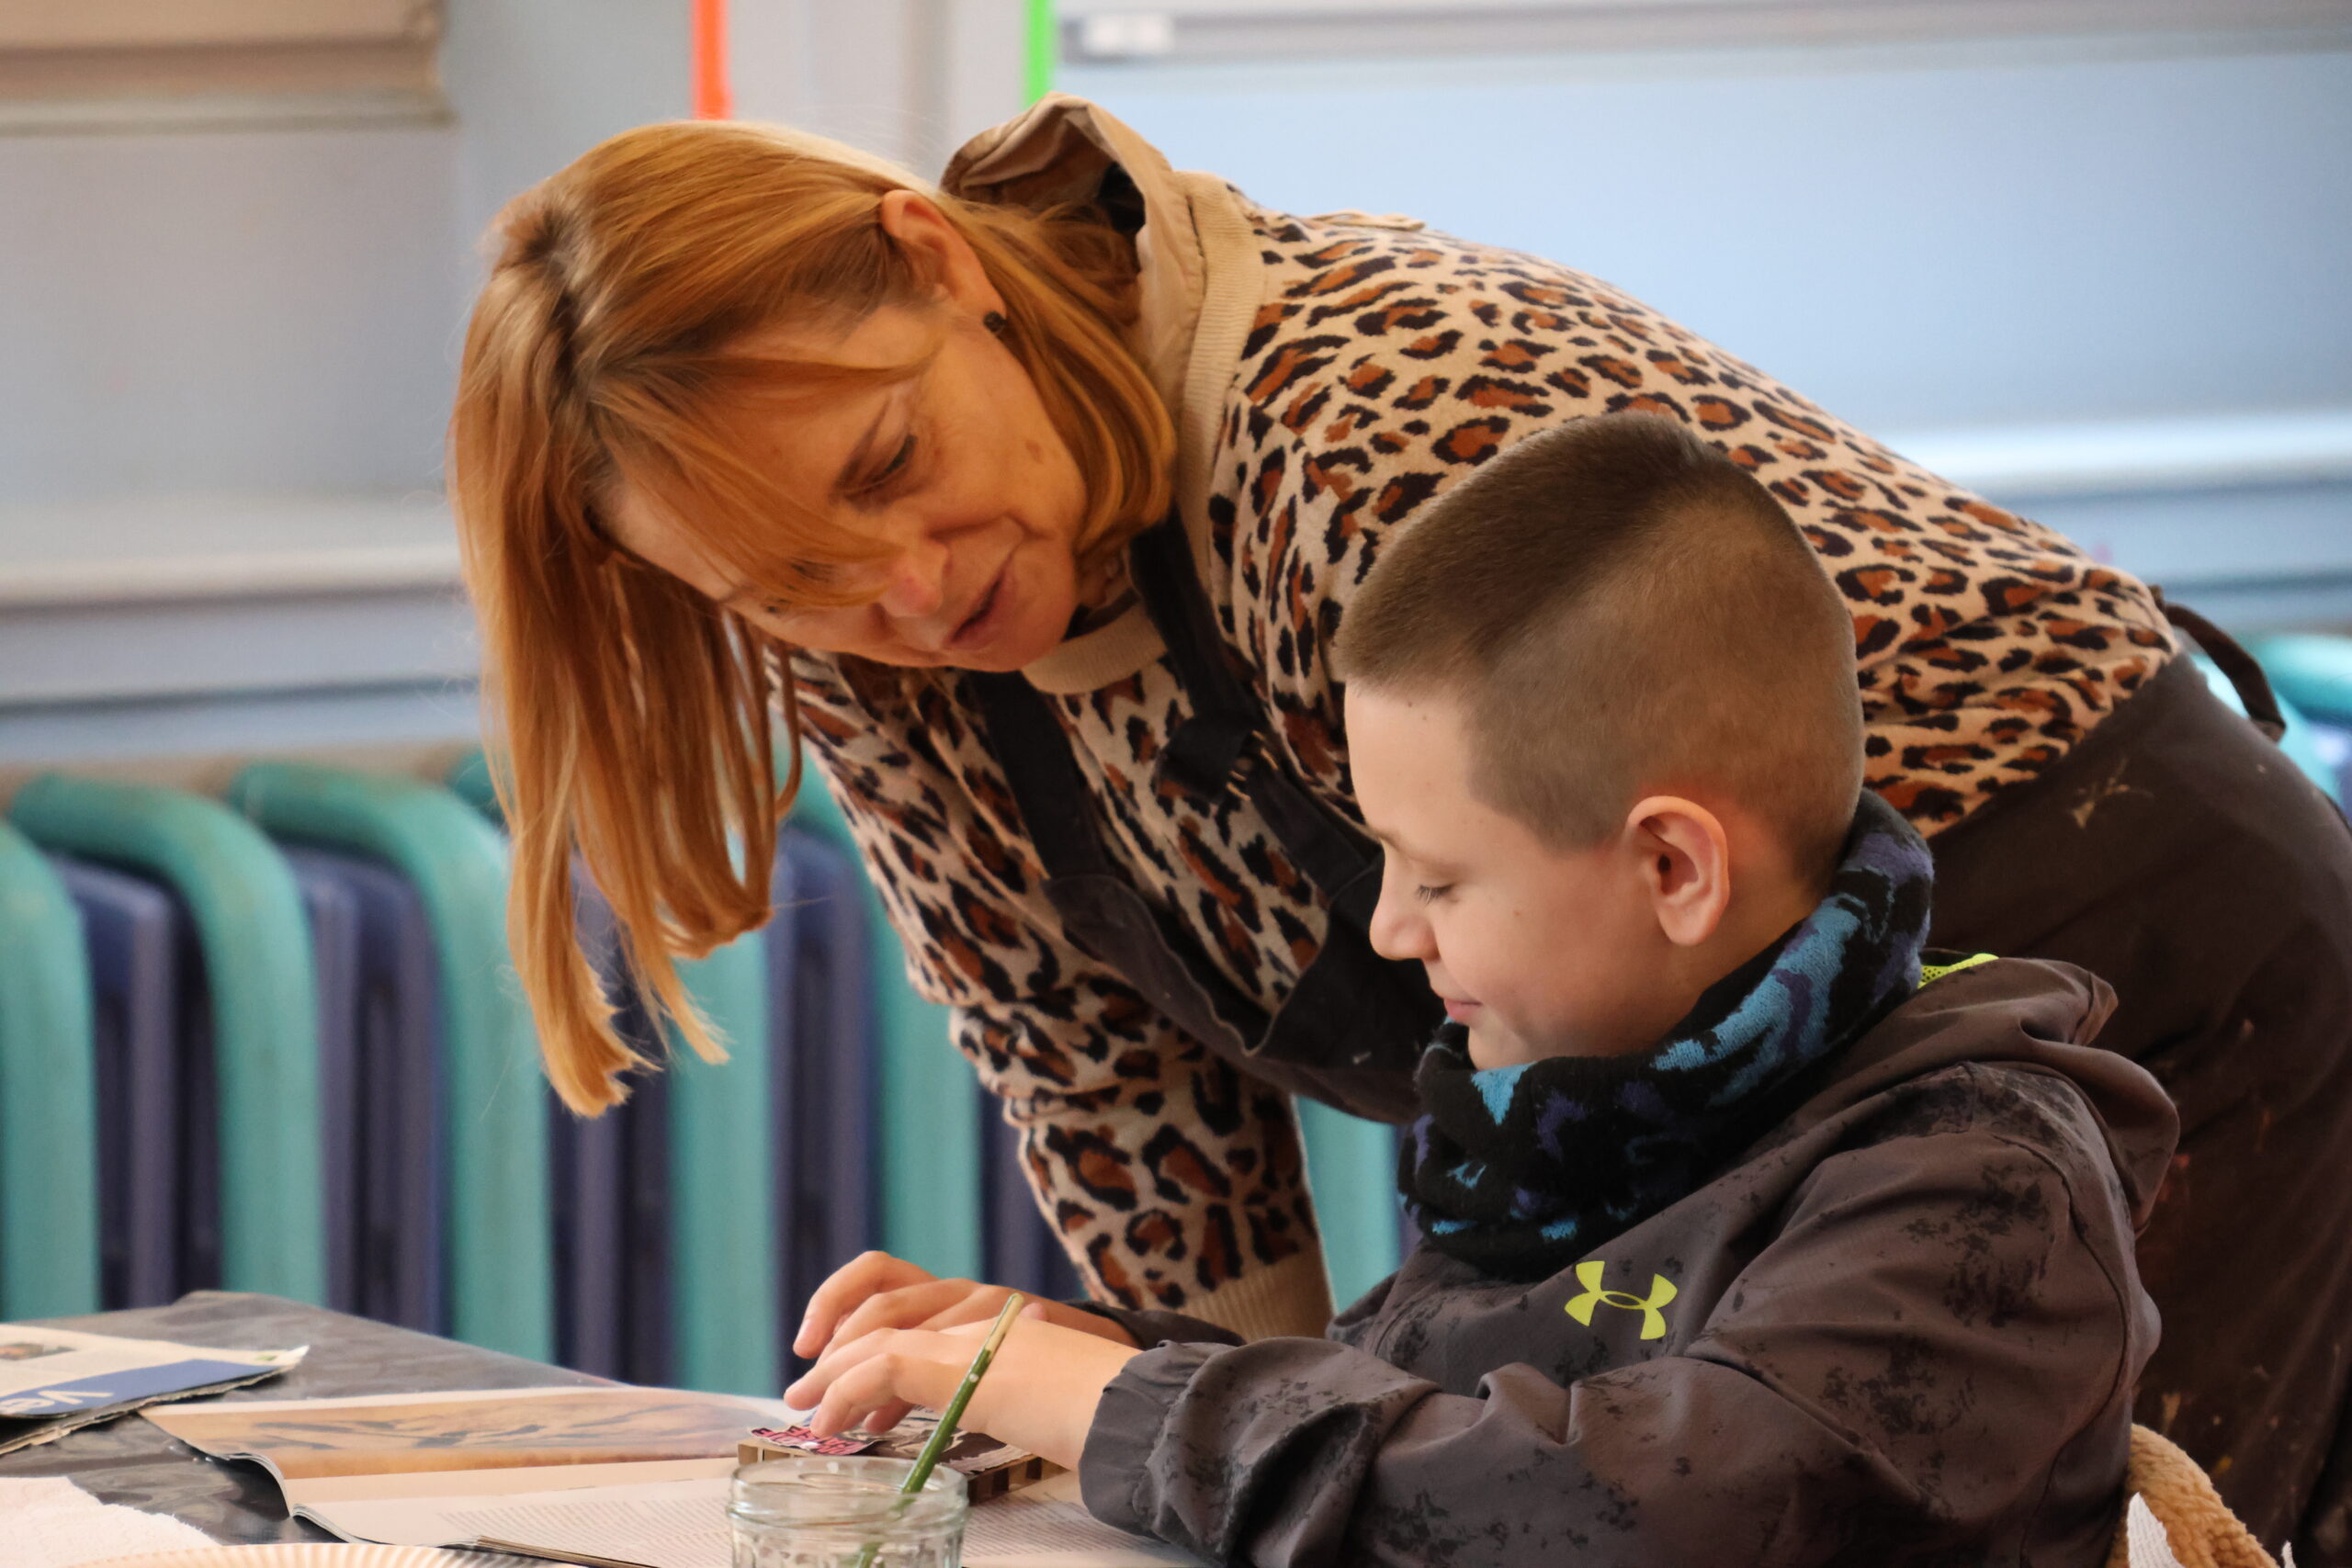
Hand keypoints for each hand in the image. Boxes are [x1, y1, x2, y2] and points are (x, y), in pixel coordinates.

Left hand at [791, 1306, 1141, 1468]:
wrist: (1124, 1393)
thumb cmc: (1067, 1390)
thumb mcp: (994, 1375)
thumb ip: (941, 1378)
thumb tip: (880, 1408)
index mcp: (969, 1295)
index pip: (887, 1273)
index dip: (836, 1299)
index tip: (810, 1345)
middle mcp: (969, 1293)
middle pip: (876, 1285)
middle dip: (827, 1334)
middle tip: (800, 1386)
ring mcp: (974, 1316)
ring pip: (881, 1323)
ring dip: (836, 1369)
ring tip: (815, 1412)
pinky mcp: (971, 1353)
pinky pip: (889, 1364)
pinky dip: (852, 1392)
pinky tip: (842, 1419)